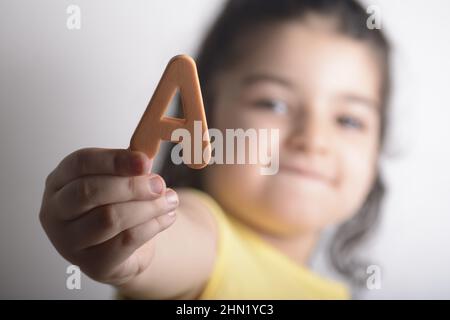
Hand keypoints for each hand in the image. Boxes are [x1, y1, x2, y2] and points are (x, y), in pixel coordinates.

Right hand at [39, 148, 178, 284]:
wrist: (122, 247)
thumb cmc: (116, 204)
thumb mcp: (119, 179)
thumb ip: (129, 166)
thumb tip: (145, 159)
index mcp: (60, 181)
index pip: (80, 163)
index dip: (114, 160)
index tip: (145, 161)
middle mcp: (56, 211)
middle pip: (89, 192)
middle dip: (131, 186)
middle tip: (159, 184)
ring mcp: (69, 242)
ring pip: (109, 218)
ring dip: (147, 207)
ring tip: (170, 200)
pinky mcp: (92, 264)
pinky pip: (126, 241)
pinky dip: (153, 226)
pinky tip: (167, 217)